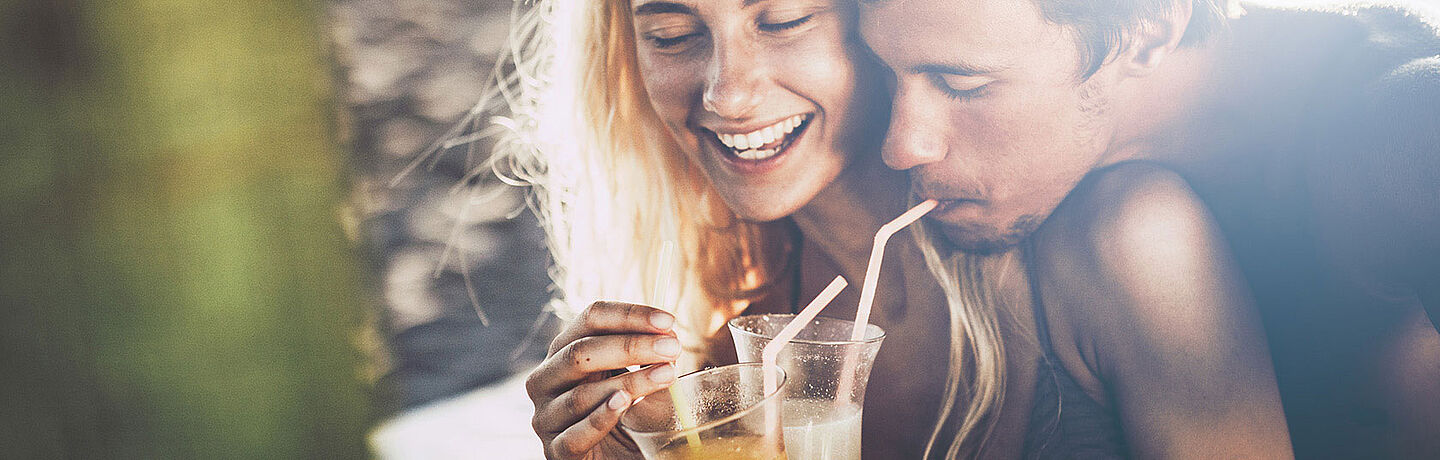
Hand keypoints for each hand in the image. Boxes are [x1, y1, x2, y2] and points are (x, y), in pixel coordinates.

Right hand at [527, 301, 681, 459]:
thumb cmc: (626, 416)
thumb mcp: (636, 379)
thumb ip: (647, 357)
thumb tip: (668, 335)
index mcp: (563, 352)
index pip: (590, 319)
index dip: (629, 315)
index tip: (667, 321)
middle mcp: (546, 380)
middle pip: (581, 352)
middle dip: (631, 346)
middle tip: (671, 349)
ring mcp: (546, 417)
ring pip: (581, 394)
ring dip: (628, 382)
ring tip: (665, 376)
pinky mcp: (556, 452)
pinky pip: (575, 435)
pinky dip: (601, 418)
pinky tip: (625, 405)